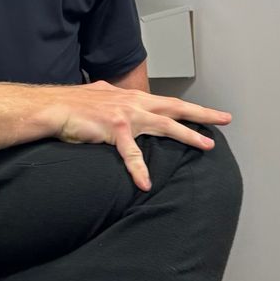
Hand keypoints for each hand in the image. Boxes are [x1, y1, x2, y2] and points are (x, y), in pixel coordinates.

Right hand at [47, 81, 232, 188]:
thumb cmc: (74, 105)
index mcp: (132, 98)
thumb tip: (124, 105)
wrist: (54, 107)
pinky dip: (138, 169)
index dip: (190, 108)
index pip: (168, 102)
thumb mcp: (103, 97)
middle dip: (202, 114)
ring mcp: (126, 115)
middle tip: (225, 119)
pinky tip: (146, 183)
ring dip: (187, 135)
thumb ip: (118, 102)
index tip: (210, 114)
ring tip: (206, 145)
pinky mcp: (113, 128)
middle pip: (176, 108)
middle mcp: (134, 103)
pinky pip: (130, 153)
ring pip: (165, 125)